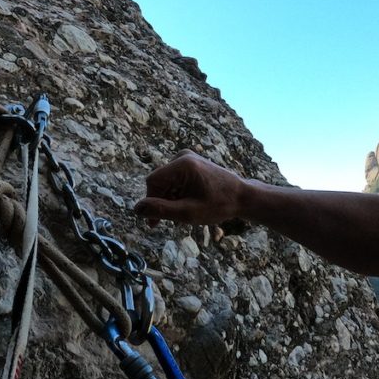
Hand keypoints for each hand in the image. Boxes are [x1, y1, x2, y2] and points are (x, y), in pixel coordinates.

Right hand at [134, 150, 248, 226]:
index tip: (155, 222)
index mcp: (182, 165)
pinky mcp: (190, 162)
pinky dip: (176, 192)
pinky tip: (187, 202)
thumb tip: (136, 209)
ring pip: (165, 182)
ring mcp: (187, 158)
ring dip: (169, 198)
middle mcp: (182, 156)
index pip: (153, 182)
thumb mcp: (188, 213)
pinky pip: (173, 178)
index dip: (151, 202)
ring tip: (183, 211)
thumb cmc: (219, 205)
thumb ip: (161, 210)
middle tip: (172, 220)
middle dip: (162, 201)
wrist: (242, 196)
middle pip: (159, 182)